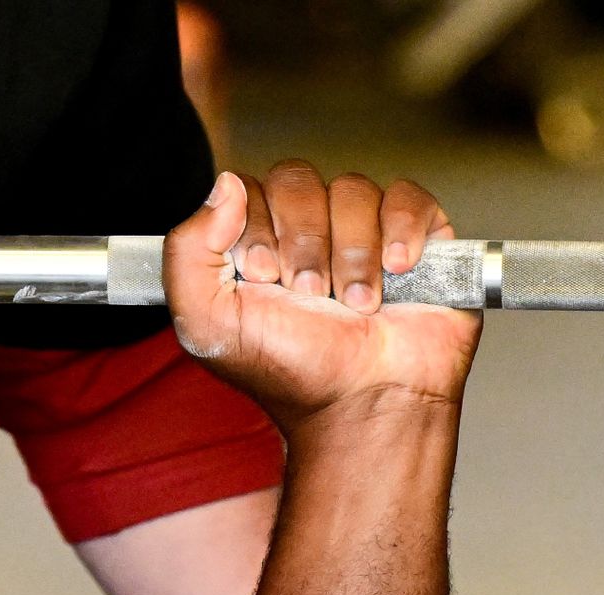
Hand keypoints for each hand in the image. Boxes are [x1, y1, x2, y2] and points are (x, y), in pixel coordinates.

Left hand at [162, 162, 482, 433]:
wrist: (361, 404)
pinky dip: (401, 232)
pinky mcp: (416, 235)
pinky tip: (395, 271)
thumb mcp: (207, 321)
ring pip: (352, 190)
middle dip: (302, 243)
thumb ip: (187, 252)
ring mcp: (361, 229)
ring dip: (351, 254)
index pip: (246, 189)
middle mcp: (305, 230)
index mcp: (253, 242)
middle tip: (309, 294)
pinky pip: (407, 197)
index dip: (256, 228)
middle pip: (297, 180)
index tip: (263, 278)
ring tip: (354, 304)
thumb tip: (222, 185)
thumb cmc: (288, 371)